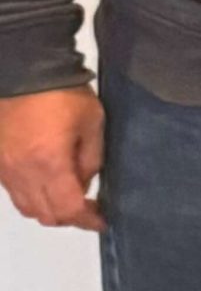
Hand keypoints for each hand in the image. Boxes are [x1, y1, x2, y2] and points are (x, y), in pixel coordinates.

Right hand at [0, 86, 106, 231]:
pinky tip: (45, 182)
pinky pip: (12, 191)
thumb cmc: (62, 93)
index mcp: (49, 163)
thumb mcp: (92, 123)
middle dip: (69, 217)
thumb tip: (84, 183)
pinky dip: (31, 195)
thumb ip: (91, 159)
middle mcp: (22, 172)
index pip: (68, 209)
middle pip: (44, 215)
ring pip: (25, 207)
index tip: (101, 221)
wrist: (23, 69)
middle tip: (88, 207)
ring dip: (48, 208)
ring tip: (67, 195)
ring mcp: (5, 168)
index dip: (87, 220)